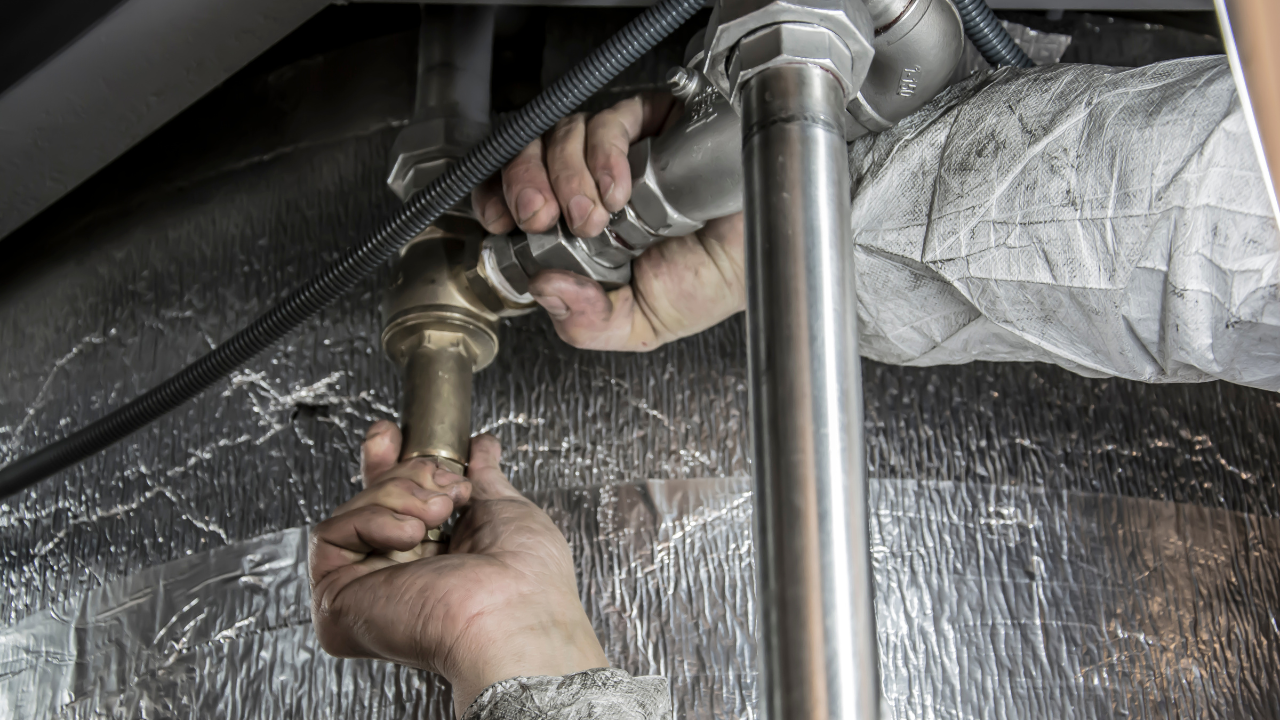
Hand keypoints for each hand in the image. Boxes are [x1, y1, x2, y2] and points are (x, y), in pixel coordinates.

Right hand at [310, 421, 607, 715]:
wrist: (514, 614)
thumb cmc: (527, 581)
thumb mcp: (505, 510)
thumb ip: (484, 478)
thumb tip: (482, 447)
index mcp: (436, 563)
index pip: (396, 506)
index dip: (391, 464)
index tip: (395, 435)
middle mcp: (398, 578)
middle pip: (371, 500)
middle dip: (404, 473)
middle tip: (442, 485)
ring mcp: (366, 590)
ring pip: (354, 510)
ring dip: (400, 495)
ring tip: (437, 516)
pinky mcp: (338, 600)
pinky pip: (331, 535)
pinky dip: (371, 519)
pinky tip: (409, 534)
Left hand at [470, 92, 745, 351]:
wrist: (773, 254)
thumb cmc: (718, 280)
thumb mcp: (642, 323)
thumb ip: (589, 322)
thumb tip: (545, 291)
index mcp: (581, 229)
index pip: (520, 196)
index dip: (499, 197)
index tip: (500, 220)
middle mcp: (594, 184)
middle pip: (530, 155)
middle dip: (524, 184)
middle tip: (541, 216)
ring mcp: (622, 151)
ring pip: (563, 134)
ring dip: (566, 174)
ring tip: (594, 215)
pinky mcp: (653, 122)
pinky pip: (611, 119)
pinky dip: (605, 153)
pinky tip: (621, 187)